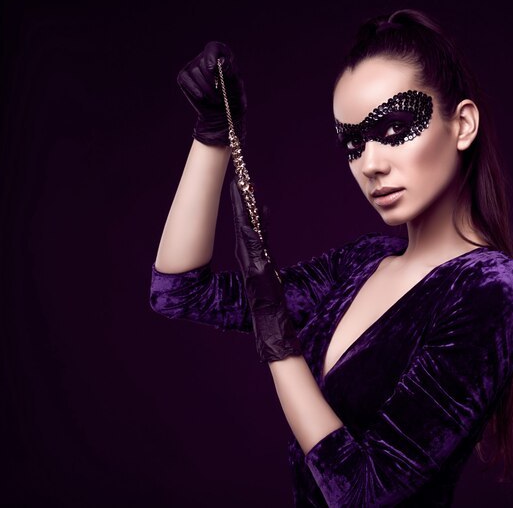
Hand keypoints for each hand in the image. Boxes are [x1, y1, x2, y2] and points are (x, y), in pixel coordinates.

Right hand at [177, 41, 246, 146]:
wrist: (222, 116)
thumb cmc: (233, 99)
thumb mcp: (237, 87)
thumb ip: (231, 74)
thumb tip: (221, 62)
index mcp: (221, 55)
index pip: (213, 48)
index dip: (211, 57)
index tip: (213, 69)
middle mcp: (205, 57)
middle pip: (203, 63)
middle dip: (213, 81)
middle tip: (222, 94)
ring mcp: (193, 66)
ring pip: (195, 72)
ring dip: (207, 89)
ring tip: (217, 99)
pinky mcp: (184, 77)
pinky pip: (185, 79)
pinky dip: (193, 89)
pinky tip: (202, 98)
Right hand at [229, 180, 302, 362]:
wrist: (274, 331)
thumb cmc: (275, 314)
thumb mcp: (272, 287)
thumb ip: (268, 273)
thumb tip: (268, 264)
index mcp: (254, 262)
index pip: (249, 230)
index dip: (245, 210)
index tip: (242, 189)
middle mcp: (250, 261)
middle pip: (245, 225)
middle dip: (240, 202)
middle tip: (237, 180)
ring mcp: (253, 264)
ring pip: (246, 230)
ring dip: (243, 209)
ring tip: (240, 187)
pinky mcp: (258, 270)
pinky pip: (253, 244)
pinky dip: (249, 227)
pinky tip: (250, 214)